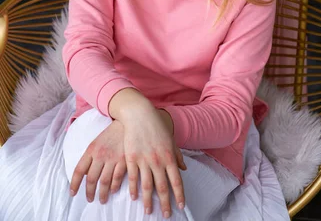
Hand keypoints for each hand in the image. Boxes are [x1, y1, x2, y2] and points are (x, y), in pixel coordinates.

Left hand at [70, 119, 125, 203]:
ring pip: (104, 181)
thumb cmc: (110, 134)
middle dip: (89, 192)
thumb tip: (85, 174)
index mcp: (91, 150)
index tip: (73, 193)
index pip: (79, 170)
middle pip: (91, 179)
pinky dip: (114, 186)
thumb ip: (90, 158)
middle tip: (89, 199)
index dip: (74, 183)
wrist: (126, 123)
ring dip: (102, 194)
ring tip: (101, 200)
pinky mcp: (124, 160)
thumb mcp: (96, 142)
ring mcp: (112, 158)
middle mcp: (100, 155)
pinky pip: (117, 178)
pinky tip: (113, 190)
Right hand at [121, 100, 185, 216]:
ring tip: (149, 211)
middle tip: (166, 215)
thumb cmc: (157, 125)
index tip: (181, 206)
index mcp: (169, 156)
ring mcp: (144, 160)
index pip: (176, 181)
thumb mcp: (170, 139)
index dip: (179, 195)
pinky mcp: (132, 158)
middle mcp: (158, 161)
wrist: (140, 114)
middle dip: (165, 203)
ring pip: (147, 186)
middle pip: (162, 187)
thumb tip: (183, 168)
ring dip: (148, 200)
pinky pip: (133, 177)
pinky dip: (134, 189)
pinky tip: (134, 197)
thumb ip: (177, 155)